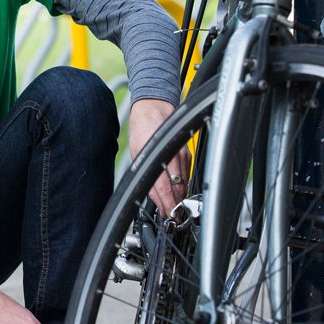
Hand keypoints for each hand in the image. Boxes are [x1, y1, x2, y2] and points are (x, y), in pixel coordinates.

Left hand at [128, 98, 189, 215]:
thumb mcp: (137, 152)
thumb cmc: (143, 128)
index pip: (165, 188)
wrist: (154, 108)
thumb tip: (152, 193)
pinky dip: (181, 183)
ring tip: (173, 206)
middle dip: (175, 204)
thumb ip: (144, 174)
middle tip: (172, 215)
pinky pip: (186, 174)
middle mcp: (174, 158)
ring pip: (184, 182)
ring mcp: (182, 155)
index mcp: (158, 158)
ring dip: (179, 195)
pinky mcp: (187, 154)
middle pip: (178, 188)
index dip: (167, 204)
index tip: (168, 214)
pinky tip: (176, 189)